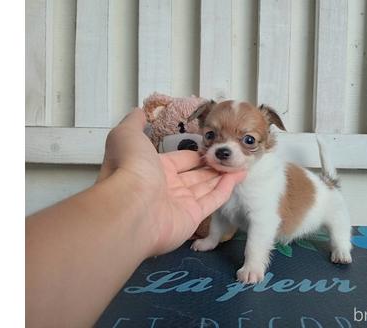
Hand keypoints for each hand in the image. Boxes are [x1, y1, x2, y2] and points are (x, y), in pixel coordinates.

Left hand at [98, 108, 245, 254]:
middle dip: (212, 165)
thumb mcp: (126, 135)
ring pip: (206, 187)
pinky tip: (238, 175)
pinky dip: (226, 188)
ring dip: (223, 175)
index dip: (195, 153)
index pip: (179, 159)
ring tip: (240, 162)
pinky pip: (213, 200)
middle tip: (229, 155)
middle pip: (195, 175)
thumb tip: (139, 111)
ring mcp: (180, 204)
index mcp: (152, 169)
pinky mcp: (193, 218)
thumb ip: (134, 122)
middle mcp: (166, 187)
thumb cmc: (130, 168)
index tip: (211, 146)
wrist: (131, 205)